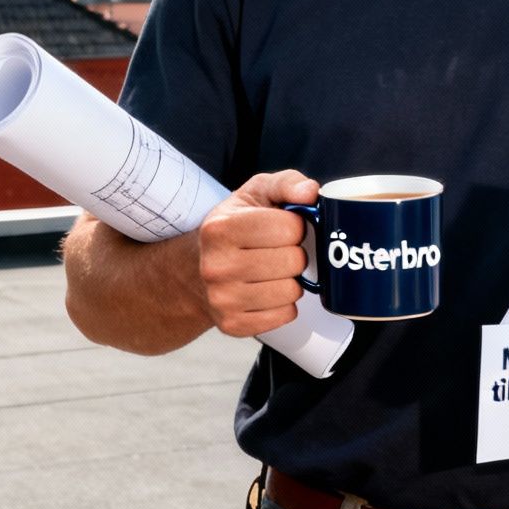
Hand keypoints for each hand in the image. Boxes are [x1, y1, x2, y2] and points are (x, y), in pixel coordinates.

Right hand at [194, 170, 319, 336]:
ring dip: (291, 280)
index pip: (290, 228)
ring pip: (291, 291)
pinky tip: (268, 290)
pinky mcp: (232, 325)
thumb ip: (287, 183)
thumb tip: (310, 191)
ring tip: (273, 270)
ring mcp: (222, 299)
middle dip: (295, 253)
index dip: (296, 226)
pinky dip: (285, 304)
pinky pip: (284, 316)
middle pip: (294, 261)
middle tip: (279, 250)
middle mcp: (216, 265)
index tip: (283, 227)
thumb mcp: (256, 192)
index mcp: (221, 228)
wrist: (198, 268)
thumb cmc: (236, 225)